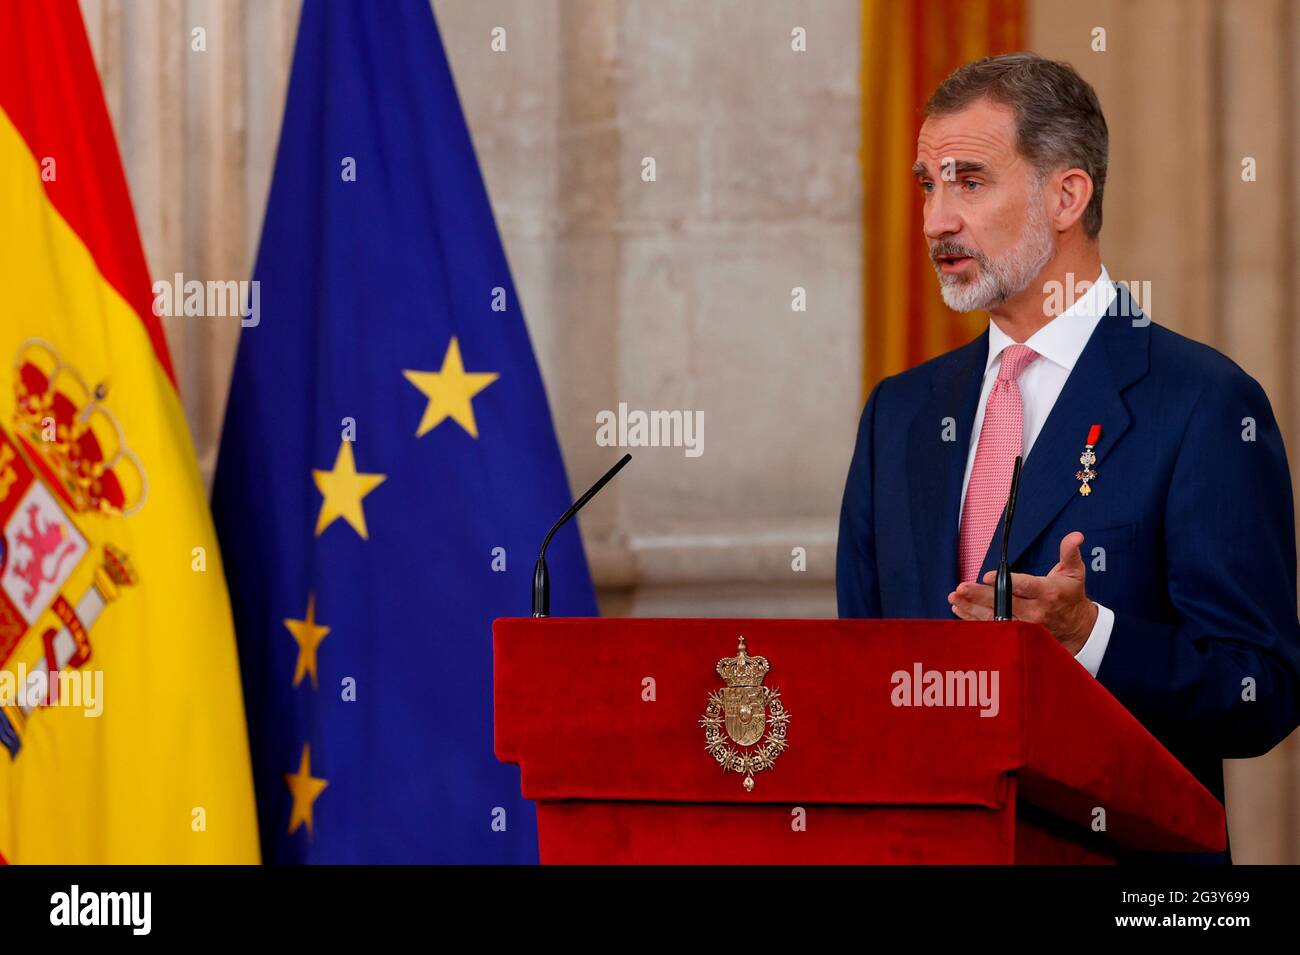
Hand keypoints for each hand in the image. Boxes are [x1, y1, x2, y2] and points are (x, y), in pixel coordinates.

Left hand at [947, 531, 1097, 654]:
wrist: (1077, 628)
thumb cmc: (1070, 595)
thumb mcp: (1074, 572)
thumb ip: (1070, 553)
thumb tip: (1075, 536)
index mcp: (1048, 593)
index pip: (1025, 587)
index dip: (1007, 582)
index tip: (987, 576)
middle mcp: (1035, 612)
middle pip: (1004, 604)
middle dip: (981, 596)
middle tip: (962, 588)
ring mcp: (1025, 626)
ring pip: (995, 618)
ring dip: (972, 608)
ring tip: (954, 597)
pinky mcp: (1016, 635)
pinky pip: (992, 629)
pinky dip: (973, 620)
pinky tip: (959, 609)